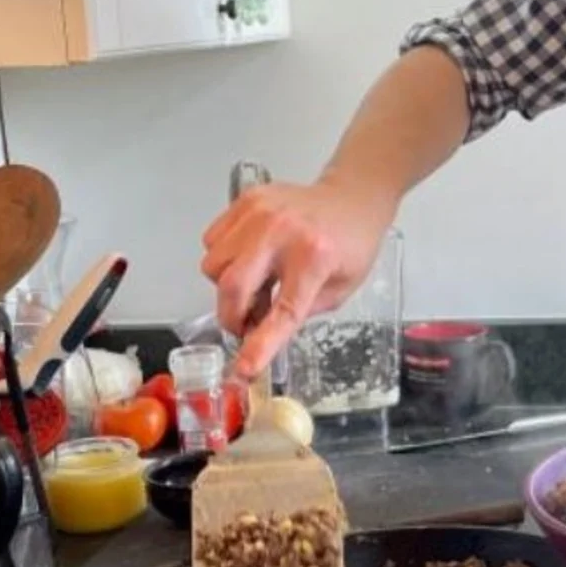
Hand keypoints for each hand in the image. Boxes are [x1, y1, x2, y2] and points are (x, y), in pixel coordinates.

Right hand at [200, 178, 394, 378]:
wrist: (353, 196)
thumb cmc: (352, 245)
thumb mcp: (341, 289)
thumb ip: (301, 312)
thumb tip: (259, 336)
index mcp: (315, 258)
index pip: (282, 310)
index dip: (261, 344)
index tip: (244, 370)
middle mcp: (282, 232)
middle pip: (232, 285)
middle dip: (231, 316)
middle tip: (245, 324)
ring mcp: (260, 211)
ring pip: (214, 264)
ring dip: (228, 286)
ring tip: (255, 284)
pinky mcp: (246, 199)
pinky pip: (212, 239)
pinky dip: (224, 258)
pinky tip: (249, 258)